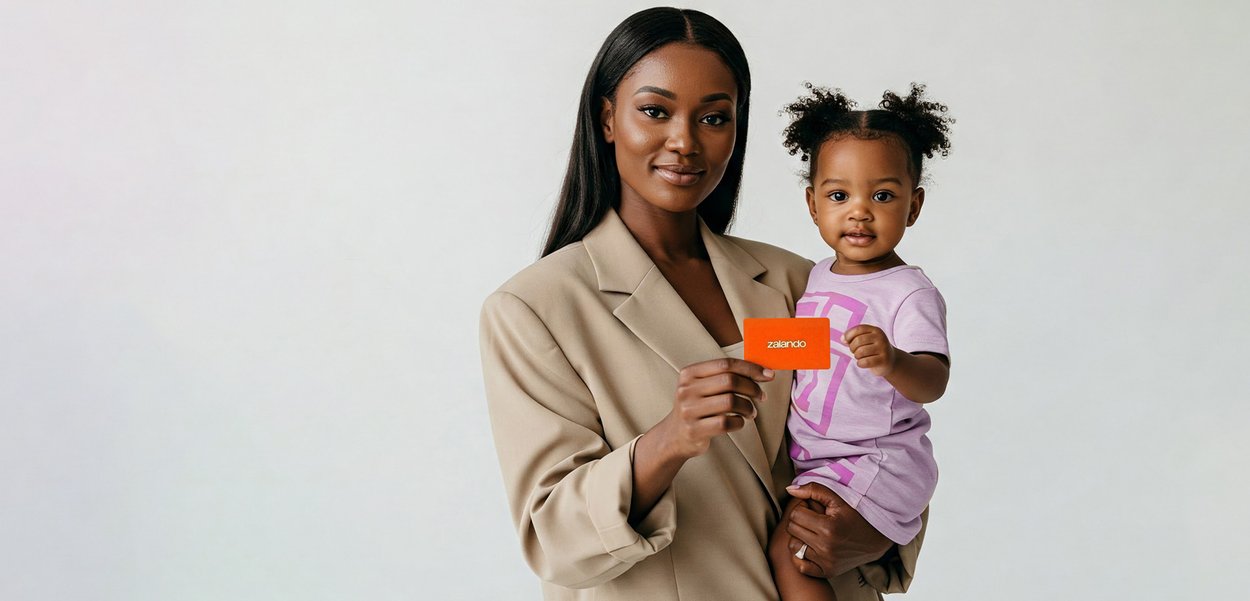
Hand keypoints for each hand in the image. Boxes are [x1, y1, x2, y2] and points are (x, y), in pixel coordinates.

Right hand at [658, 358, 773, 459]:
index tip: (768, 374)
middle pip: (729, 381)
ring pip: (730, 402)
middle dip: (752, 388)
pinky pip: (726, 422)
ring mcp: (689, 410)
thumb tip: (762, 372)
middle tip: (761, 396)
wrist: (675, 436)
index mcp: (689, 373)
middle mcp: (686, 390)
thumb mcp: (702, 387)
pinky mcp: (694, 430)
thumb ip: (725, 377)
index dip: (750, 368)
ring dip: (748, 407)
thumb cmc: (697, 408)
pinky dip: (739, 422)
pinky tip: (739, 421)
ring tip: (751, 412)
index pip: (725, 364)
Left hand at [784, 482, 891, 577]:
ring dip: (799, 538)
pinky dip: (801, 556)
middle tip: (811, 519)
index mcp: (828, 527)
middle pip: (792, 529)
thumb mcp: (838, 499)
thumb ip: (813, 490)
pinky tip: (811, 547)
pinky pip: (800, 566)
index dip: (801, 508)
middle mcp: (826, 547)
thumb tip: (789, 490)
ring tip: (811, 532)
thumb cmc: (855, 516)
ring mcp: (826, 562)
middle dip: (799, 521)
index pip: (795, 514)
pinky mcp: (828, 572)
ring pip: (793, 547)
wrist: (876, 539)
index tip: (810, 508)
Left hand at [842, 325, 896, 376]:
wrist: (891, 361)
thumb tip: (843, 339)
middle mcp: (881, 338)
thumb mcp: (866, 340)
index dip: (849, 335)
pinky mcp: (883, 360)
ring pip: (861, 352)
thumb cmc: (873, 349)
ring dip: (856, 356)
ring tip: (860, 357)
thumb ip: (853, 337)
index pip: (859, 329)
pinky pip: (865, 362)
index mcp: (876, 330)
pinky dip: (860, 363)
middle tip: (855, 351)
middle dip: (852, 348)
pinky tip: (862, 363)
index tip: (846, 341)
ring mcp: (883, 349)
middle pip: (858, 341)